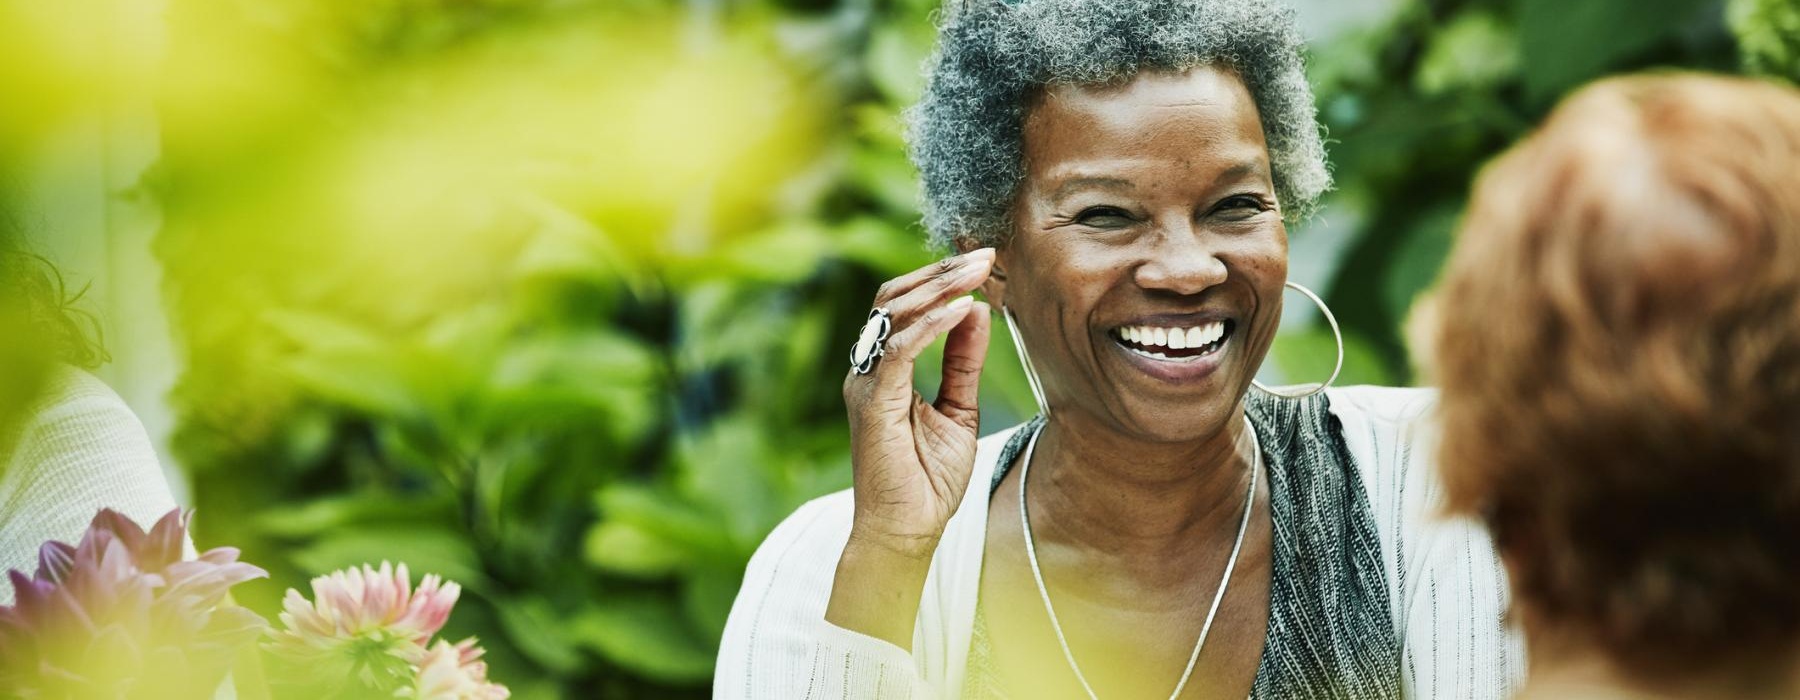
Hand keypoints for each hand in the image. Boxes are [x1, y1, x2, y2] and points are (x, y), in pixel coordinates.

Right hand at [841, 248, 994, 558]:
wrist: (907, 531)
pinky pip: (900, 349)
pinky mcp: (873, 402)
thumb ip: (962, 362)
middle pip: (895, 298)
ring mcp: (866, 383)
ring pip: (893, 313)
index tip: (983, 263)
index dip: (940, 280)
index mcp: (884, 369)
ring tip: (978, 271)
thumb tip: (977, 311)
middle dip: (940, 272)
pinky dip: (932, 326)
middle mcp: (868, 368)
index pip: (904, 306)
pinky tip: (962, 310)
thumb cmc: (926, 480)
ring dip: (938, 288)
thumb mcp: (958, 409)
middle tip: (986, 255)